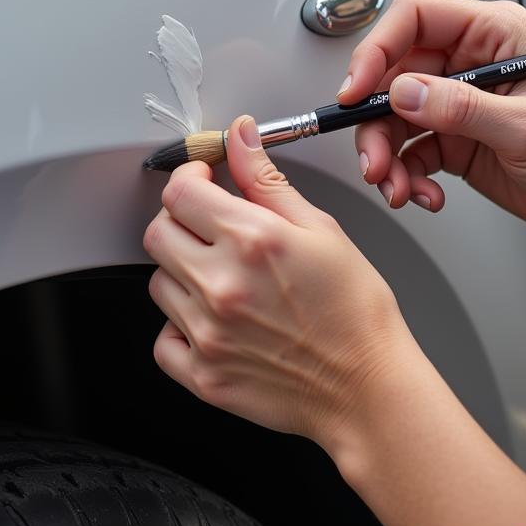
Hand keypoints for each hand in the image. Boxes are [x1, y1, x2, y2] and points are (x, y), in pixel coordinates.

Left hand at [142, 115, 415, 449]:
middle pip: (157, 233)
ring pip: (159, 282)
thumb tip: (240, 137)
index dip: (189, 177)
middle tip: (212, 226)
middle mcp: (221, 284)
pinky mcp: (203, 375)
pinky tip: (215, 319)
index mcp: (251, 240)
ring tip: (226, 277)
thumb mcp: (320, 228)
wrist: (368, 388)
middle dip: (180, 220)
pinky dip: (180, 326)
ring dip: (183, 271)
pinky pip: (164, 338)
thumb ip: (267, 180)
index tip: (204, 180)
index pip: (179, 192)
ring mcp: (208, 333)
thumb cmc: (355, 310)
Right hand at [337, 0, 525, 235]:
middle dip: (375, 123)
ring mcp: (458, 103)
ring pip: (392, 119)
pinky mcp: (453, 139)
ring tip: (397, 188)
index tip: (357, 89)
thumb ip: (461, 109)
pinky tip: (426, 195)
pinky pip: (409, 152)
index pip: (413, 19)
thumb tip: (403, 93)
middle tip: (374, 160)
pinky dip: (406, 177)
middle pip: (391, 77)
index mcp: (490, 35)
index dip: (377, 49)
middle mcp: (467, 63)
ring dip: (386, 157)